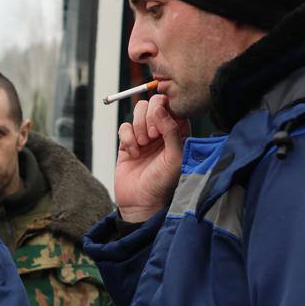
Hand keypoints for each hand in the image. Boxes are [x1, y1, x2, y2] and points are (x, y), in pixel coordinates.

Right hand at [115, 94, 189, 221]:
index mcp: (179, 131)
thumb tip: (159, 107)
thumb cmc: (163, 182)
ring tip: (142, 145)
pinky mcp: (128, 141)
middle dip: (149, 118)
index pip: (173, 105)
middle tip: (151, 137)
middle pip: (153, 103)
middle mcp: (162, 130)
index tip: (161, 128)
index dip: (164, 110)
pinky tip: (133, 153)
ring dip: (138, 127)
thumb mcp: (175, 156)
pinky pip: (124, 126)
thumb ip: (171, 129)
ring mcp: (144, 135)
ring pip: (137, 111)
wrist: (141, 202)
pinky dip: (127, 138)